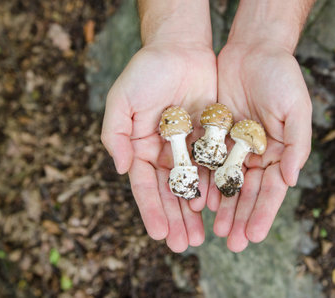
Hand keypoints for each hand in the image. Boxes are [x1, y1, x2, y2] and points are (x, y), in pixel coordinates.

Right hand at [101, 43, 216, 251]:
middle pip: (171, 193)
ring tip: (201, 236)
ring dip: (196, 212)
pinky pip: (214, 167)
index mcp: (141, 148)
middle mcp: (164, 153)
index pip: (145, 186)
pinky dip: (216, 187)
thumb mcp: (122, 100)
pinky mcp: (211, 140)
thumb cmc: (147, 72)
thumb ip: (115, 135)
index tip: (160, 233)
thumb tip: (122, 170)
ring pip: (194, 186)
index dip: (152, 210)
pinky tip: (219, 207)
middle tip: (183, 245)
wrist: (180, 48)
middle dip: (176, 219)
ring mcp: (188, 149)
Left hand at [209, 42, 311, 251]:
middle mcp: (257, 155)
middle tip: (231, 243)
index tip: (253, 236)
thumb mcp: (296, 108)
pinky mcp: (216, 136)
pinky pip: (209, 163)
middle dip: (240, 218)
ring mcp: (235, 147)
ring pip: (227, 184)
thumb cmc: (281, 77)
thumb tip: (290, 180)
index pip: (272, 190)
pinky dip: (205, 183)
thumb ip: (296, 145)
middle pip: (248, 193)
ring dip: (222, 208)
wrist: (254, 50)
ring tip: (214, 231)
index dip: (263, 213)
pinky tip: (200, 202)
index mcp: (279, 152)